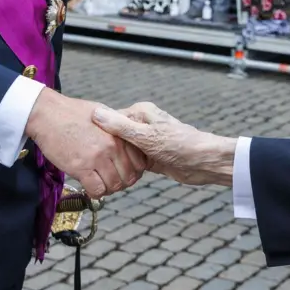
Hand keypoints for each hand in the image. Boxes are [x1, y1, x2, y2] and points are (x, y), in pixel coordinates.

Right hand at [26, 89, 145, 198]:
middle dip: (123, 183)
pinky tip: (89, 185)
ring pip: (114, 186)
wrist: (47, 114)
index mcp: (119, 134)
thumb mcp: (102, 113)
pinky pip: (97, 190)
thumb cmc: (72, 112)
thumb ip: (116, 127)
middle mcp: (111, 146)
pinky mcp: (81, 168)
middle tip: (113, 181)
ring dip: (108, 189)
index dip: (135, 171)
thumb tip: (126, 136)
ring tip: (100, 183)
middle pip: (129, 177)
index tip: (125, 172)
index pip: (139, 162)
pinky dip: (95, 192)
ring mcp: (96, 158)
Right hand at [93, 102, 236, 186]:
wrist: (205, 163)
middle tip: (90, 161)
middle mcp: (142, 125)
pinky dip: (125, 168)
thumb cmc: (179, 144)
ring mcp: (147, 142)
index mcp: (141, 113)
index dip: (98, 132)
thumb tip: (96, 113)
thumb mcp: (146, 136)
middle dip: (106, 149)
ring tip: (101, 170)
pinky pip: (132, 162)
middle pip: (116, 137)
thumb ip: (121, 126)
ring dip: (116, 160)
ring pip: (123, 151)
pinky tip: (115, 176)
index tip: (84, 143)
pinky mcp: (151, 157)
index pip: (112, 120)